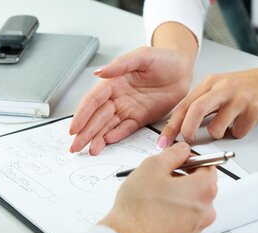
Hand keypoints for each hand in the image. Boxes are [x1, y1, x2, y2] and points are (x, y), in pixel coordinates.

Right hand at [69, 47, 193, 154]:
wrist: (183, 69)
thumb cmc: (164, 59)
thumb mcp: (143, 56)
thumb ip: (121, 65)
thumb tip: (99, 72)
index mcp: (113, 82)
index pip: (93, 101)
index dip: (82, 115)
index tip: (74, 128)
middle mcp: (117, 97)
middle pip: (97, 117)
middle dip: (85, 132)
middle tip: (75, 146)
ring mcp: (127, 109)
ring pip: (108, 126)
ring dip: (97, 138)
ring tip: (89, 150)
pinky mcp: (139, 118)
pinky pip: (125, 129)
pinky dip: (116, 136)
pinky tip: (106, 142)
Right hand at [100, 142, 216, 232]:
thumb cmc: (138, 207)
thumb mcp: (152, 166)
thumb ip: (173, 153)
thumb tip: (182, 150)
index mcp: (202, 190)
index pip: (209, 167)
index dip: (192, 160)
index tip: (178, 161)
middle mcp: (205, 212)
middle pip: (200, 187)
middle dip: (183, 179)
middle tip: (161, 178)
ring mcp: (195, 229)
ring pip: (190, 205)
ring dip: (177, 198)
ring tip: (153, 198)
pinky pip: (182, 222)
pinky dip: (172, 215)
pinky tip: (153, 213)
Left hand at [159, 68, 257, 146]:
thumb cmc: (244, 87)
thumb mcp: (217, 88)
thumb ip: (199, 103)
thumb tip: (179, 126)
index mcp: (210, 83)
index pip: (183, 106)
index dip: (171, 126)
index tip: (163, 141)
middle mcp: (222, 88)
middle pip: (195, 110)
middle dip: (186, 130)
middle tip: (187, 141)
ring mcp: (239, 98)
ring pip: (216, 127)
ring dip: (217, 134)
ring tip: (225, 125)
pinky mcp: (255, 109)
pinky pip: (237, 132)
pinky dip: (237, 133)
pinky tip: (241, 122)